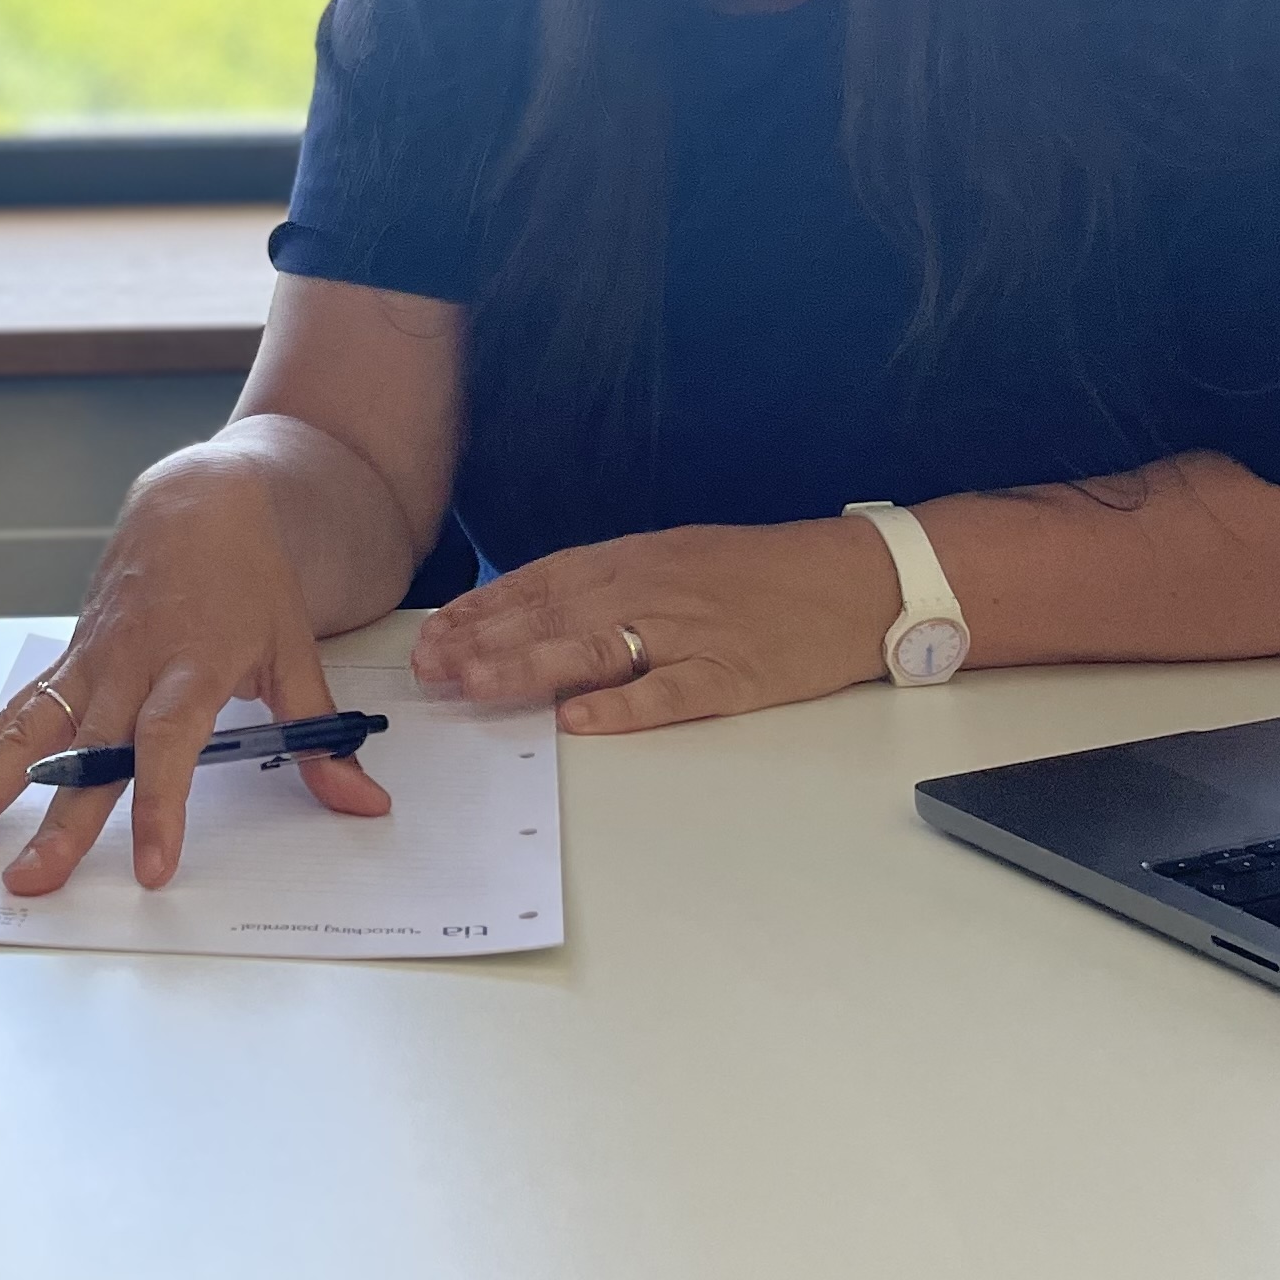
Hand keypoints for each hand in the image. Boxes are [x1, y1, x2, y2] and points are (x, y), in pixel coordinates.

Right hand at [0, 450, 390, 893]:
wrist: (199, 502)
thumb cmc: (250, 579)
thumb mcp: (297, 653)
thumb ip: (323, 737)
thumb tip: (366, 800)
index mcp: (193, 663)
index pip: (170, 742)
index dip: (161, 805)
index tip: (152, 867)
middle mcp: (131, 665)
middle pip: (85, 750)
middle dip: (54, 820)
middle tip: (28, 881)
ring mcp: (90, 661)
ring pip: (28, 729)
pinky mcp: (67, 660)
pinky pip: (12, 711)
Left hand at [408, 515, 900, 733]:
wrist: (851, 580)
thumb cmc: (759, 572)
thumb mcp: (675, 559)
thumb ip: (611, 584)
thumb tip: (539, 610)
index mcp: (635, 560)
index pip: (541, 582)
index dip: (483, 608)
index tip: (434, 633)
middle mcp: (651, 590)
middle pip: (553, 616)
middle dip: (484, 641)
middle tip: (428, 668)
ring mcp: (689, 634)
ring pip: (595, 650)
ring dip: (528, 668)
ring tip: (474, 686)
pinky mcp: (730, 677)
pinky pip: (668, 693)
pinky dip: (623, 707)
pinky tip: (578, 720)